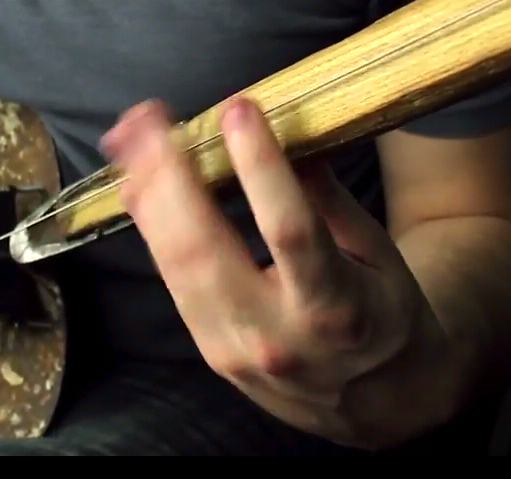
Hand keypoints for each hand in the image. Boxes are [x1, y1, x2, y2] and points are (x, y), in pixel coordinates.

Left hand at [101, 98, 449, 446]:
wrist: (377, 401)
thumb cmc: (381, 311)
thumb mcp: (379, 253)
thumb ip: (329, 198)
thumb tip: (285, 129)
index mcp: (337, 309)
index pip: (290, 231)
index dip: (260, 169)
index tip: (238, 109)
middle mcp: (276, 335)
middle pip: (206, 250)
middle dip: (169, 176)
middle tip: (151, 117)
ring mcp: (232, 349)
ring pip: (173, 265)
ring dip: (145, 194)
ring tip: (128, 137)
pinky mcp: (206, 350)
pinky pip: (170, 279)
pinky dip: (149, 226)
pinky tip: (135, 183)